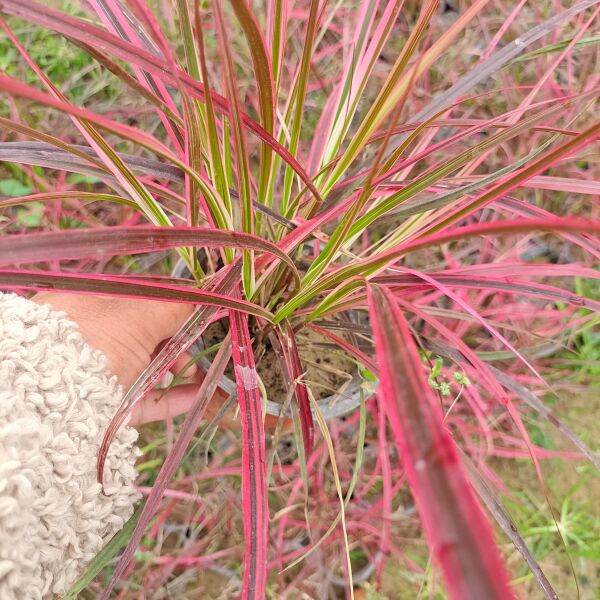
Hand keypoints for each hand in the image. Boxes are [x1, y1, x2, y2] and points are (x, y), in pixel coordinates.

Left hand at [32, 292, 208, 425]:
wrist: (56, 405)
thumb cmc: (96, 345)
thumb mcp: (139, 316)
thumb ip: (174, 306)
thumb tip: (204, 294)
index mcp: (90, 305)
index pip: (140, 302)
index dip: (171, 309)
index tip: (197, 316)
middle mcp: (92, 338)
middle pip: (147, 337)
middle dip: (178, 344)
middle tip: (195, 352)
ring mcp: (99, 374)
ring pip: (148, 369)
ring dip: (180, 371)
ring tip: (199, 378)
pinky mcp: (107, 409)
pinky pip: (146, 399)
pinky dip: (174, 397)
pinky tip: (199, 394)